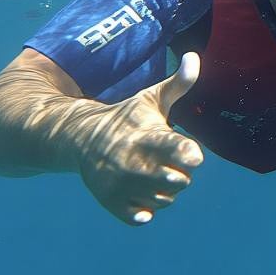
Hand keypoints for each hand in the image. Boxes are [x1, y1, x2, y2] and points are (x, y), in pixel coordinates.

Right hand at [68, 53, 203, 225]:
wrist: (80, 138)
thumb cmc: (126, 117)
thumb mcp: (151, 98)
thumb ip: (179, 83)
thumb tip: (195, 57)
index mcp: (148, 137)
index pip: (177, 150)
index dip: (188, 154)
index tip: (193, 155)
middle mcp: (135, 163)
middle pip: (180, 181)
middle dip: (180, 173)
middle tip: (167, 162)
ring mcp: (121, 186)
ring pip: (165, 200)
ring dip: (164, 190)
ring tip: (150, 172)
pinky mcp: (111, 203)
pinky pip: (142, 217)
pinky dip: (145, 209)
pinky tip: (138, 192)